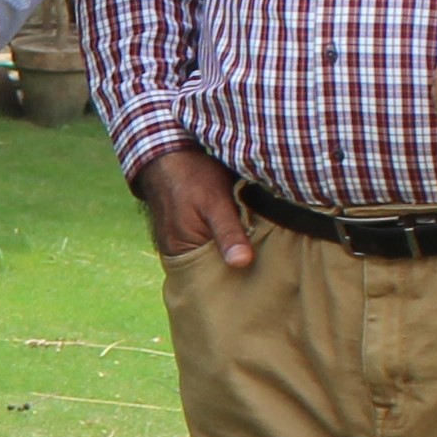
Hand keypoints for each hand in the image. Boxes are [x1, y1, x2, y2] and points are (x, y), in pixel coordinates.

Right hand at [133, 141, 255, 269]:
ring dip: (233, 255)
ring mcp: (182, 246)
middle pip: (215, 272)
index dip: (239, 280)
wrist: (168, 155)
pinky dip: (225, 245)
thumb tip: (242, 263)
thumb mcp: (215, 203)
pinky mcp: (188, 235)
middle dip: (237, 271)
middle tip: (267, 269)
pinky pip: (211, 247)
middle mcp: (179, 255)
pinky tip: (243, 239)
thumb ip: (228, 233)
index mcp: (182, 254)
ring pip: (215, 259)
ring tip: (259, 256)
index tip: (265, 278)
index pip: (215, 280)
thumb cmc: (192, 177)